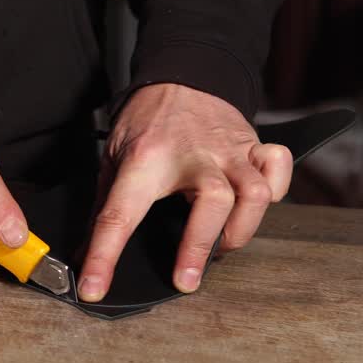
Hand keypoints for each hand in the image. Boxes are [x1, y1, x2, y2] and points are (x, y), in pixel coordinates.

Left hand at [78, 84, 291, 301]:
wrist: (181, 75)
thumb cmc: (147, 122)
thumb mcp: (114, 158)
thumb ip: (104, 207)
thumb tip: (84, 256)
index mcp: (145, 160)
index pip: (119, 214)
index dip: (104, 256)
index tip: (94, 287)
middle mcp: (193, 156)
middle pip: (213, 201)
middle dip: (201, 247)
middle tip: (185, 281)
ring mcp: (229, 150)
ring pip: (254, 192)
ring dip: (241, 229)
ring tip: (221, 246)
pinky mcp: (253, 145)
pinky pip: (277, 169)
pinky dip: (275, 192)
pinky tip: (254, 206)